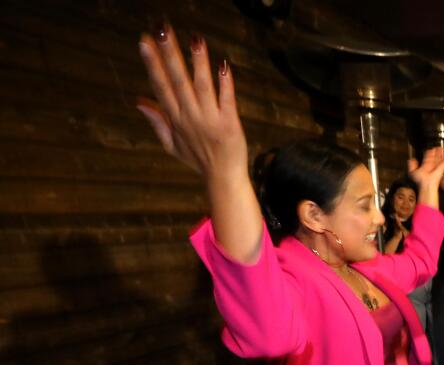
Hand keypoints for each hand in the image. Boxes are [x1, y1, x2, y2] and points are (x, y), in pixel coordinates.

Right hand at [136, 26, 245, 179]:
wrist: (224, 179)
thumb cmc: (198, 160)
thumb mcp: (171, 144)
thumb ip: (156, 121)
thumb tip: (138, 100)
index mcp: (175, 119)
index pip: (160, 86)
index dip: (152, 64)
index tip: (144, 42)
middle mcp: (190, 117)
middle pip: (178, 82)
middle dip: (170, 56)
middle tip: (163, 31)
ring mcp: (211, 120)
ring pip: (203, 87)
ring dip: (199, 63)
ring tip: (195, 40)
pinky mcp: (230, 124)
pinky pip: (227, 100)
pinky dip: (225, 84)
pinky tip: (224, 66)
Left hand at [408, 147, 443, 192]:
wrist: (426, 183)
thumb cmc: (420, 179)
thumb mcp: (412, 171)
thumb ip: (412, 165)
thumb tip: (411, 159)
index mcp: (425, 166)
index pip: (428, 158)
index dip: (429, 153)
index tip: (431, 149)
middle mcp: (432, 166)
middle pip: (435, 157)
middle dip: (436, 152)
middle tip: (438, 147)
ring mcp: (437, 166)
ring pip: (440, 158)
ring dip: (442, 153)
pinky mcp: (442, 167)